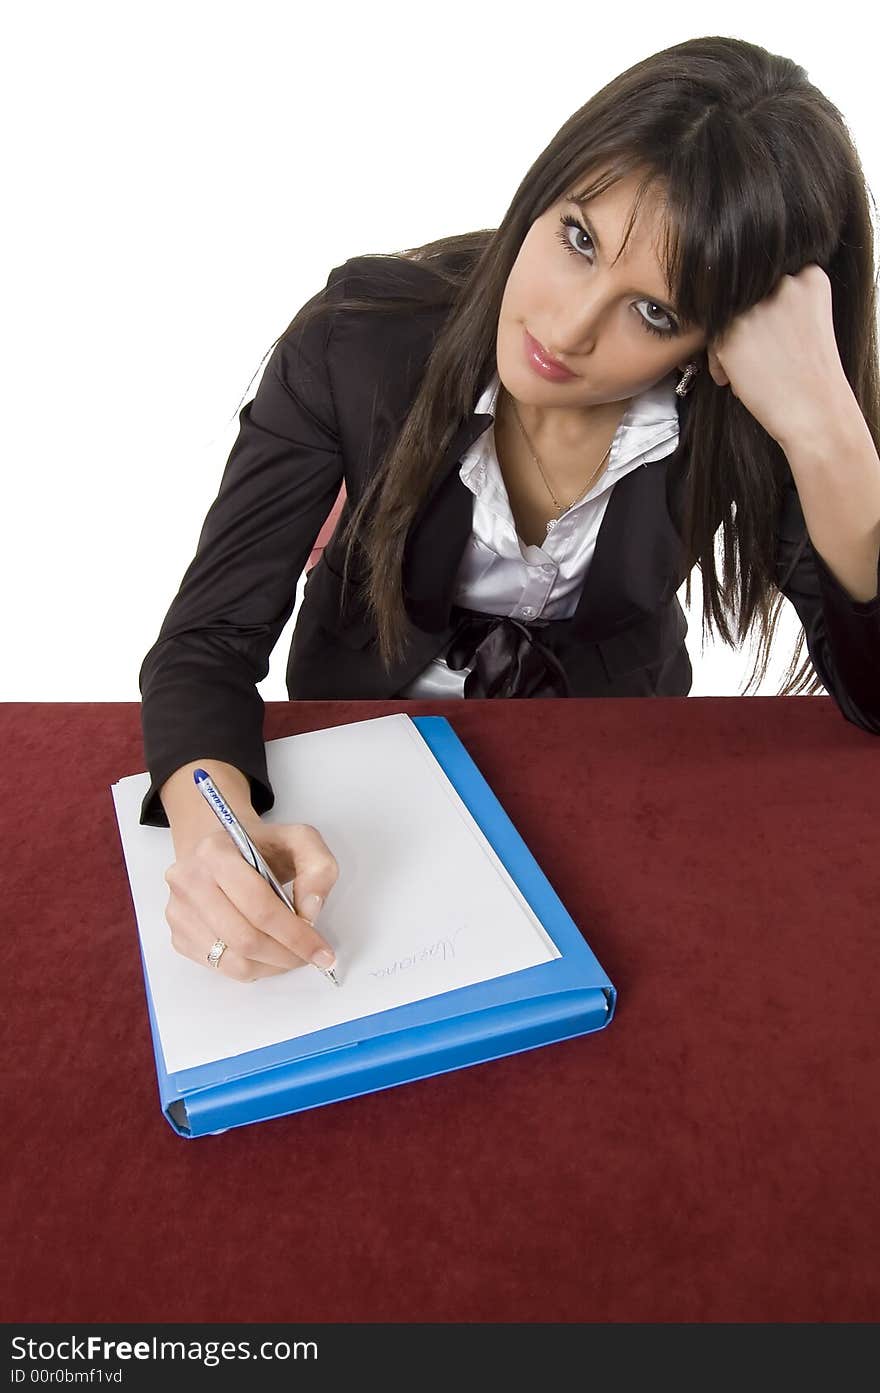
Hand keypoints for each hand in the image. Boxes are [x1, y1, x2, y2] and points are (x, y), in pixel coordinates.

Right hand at [164, 822, 338, 981]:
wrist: (223, 851)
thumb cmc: (262, 848)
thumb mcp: (300, 841)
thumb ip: (318, 869)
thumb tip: (311, 910)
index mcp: (216, 852)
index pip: (259, 906)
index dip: (296, 935)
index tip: (322, 952)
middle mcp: (189, 881)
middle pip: (244, 938)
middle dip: (286, 955)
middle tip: (309, 957)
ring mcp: (179, 911)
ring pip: (232, 960)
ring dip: (271, 966)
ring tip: (291, 956)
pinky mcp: (178, 935)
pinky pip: (220, 967)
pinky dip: (252, 968)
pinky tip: (267, 953)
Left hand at [704, 264, 851, 449]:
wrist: (815, 411)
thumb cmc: (814, 376)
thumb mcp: (810, 323)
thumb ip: (783, 304)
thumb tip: (743, 305)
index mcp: (810, 277)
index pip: (770, 282)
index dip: (763, 311)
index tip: (766, 335)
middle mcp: (783, 283)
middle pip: (747, 298)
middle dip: (746, 327)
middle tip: (754, 354)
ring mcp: (756, 306)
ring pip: (727, 318)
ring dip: (730, 344)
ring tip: (744, 371)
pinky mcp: (732, 333)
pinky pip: (713, 341)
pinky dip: (719, 363)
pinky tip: (733, 380)